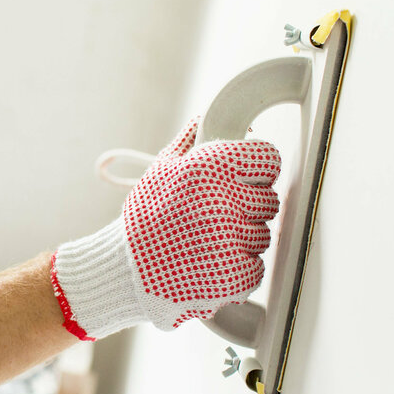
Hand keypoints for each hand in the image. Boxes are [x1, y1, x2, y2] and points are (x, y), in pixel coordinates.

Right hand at [51, 117, 280, 339]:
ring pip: (262, 235)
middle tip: (216, 218)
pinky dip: (238, 270)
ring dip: (241, 241)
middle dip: (247, 209)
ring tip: (206, 243)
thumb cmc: (144, 219)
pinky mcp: (233, 273)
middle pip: (268, 200)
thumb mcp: (161, 170)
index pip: (268, 159)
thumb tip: (208, 119)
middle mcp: (222, 201)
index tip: (246, 182)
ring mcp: (230, 240)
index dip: (257, 172)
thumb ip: (191, 142)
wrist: (124, 270)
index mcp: (208, 168)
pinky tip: (210, 264)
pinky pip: (256, 267)